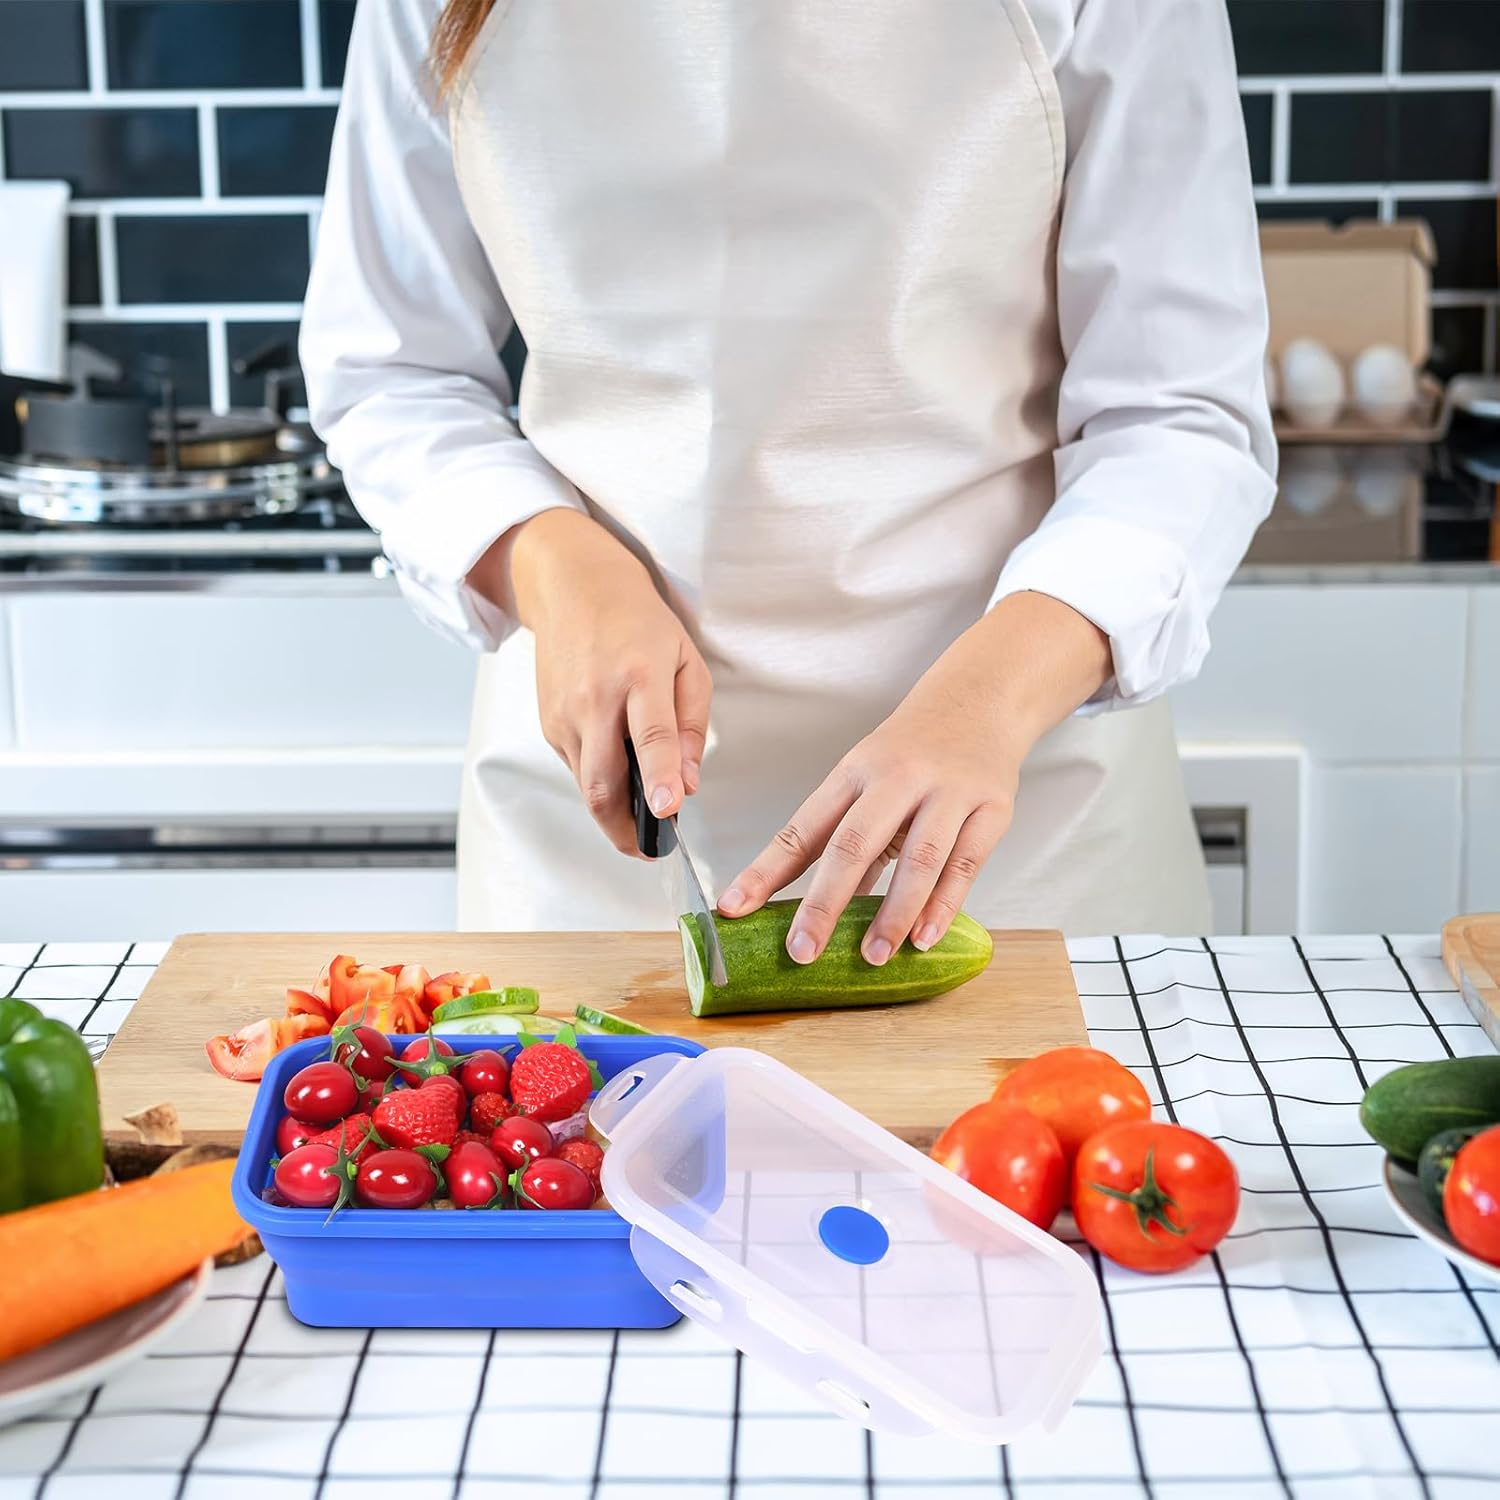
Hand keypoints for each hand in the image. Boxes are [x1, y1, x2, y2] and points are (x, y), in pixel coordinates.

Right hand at [470, 509, 711, 853]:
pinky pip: (576, 768)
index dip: (659, 778)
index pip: (650, 737)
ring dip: (613, 813)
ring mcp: (564, 714)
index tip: (667, 812)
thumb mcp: (686, 661)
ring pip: (586, 785)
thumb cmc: (638, 622)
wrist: (574, 588)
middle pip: (603, 781)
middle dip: (626, 829)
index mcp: (639, 675)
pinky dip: (599, 782)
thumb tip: (687, 783)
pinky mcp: (548, 724)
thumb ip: (691, 724)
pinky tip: (618, 774)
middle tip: (652, 850)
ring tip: (641, 823)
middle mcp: (595, 698)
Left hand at [719, 592, 1110, 963]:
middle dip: (823, 902)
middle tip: (801, 950)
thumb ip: (846, 838)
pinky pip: (965, 865)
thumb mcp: (868, 776)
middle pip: (853, 844)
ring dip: (892, 914)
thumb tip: (815, 906)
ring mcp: (947, 791)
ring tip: (872, 957)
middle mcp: (897, 777)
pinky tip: (924, 937)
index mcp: (853, 772)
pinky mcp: (992, 808)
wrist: (981, 697)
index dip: (765, 871)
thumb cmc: (911, 749)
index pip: (802, 828)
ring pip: (918, 859)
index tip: (733, 907)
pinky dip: (943, 906)